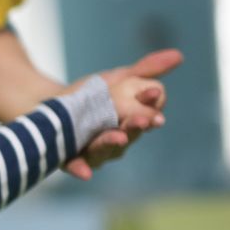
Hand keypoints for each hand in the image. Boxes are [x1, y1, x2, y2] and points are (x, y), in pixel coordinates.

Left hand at [63, 49, 180, 179]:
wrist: (50, 107)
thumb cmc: (91, 96)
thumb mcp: (117, 79)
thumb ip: (145, 71)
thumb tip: (179, 55)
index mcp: (131, 122)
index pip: (146, 115)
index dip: (150, 106)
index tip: (153, 93)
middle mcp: (115, 140)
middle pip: (128, 135)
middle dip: (135, 127)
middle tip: (143, 120)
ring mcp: (93, 151)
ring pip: (104, 151)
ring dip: (111, 144)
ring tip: (119, 137)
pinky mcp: (69, 159)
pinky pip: (76, 167)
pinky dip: (81, 169)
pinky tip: (86, 173)